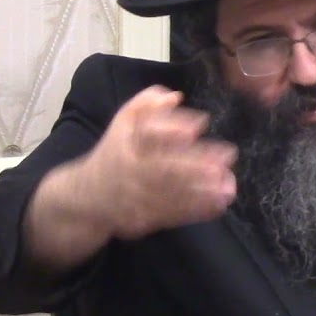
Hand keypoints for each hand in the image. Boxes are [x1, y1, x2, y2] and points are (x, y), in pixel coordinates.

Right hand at [68, 85, 237, 239]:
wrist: (86, 199)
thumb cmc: (113, 155)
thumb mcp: (121, 125)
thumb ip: (144, 106)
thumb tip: (174, 96)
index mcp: (124, 147)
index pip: (147, 135)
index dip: (172, 129)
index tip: (200, 125)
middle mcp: (130, 173)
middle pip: (164, 168)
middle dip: (197, 164)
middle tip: (227, 157)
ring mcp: (137, 199)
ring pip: (171, 194)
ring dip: (202, 191)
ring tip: (229, 184)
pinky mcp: (145, 219)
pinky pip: (173, 215)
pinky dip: (197, 210)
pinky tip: (219, 203)